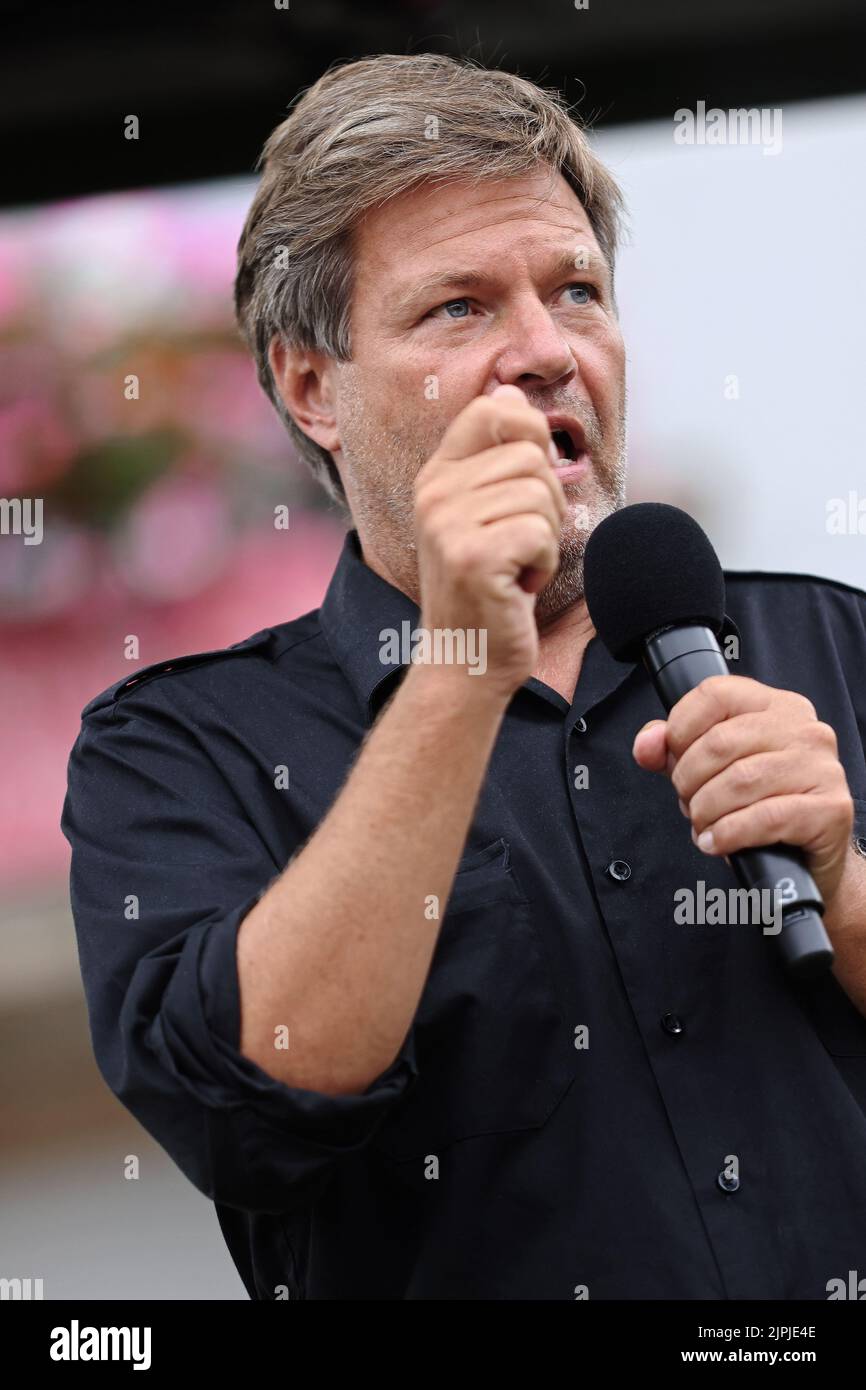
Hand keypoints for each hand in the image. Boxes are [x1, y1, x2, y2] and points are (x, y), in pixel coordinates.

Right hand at [414, 383, 566, 701]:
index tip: (529, 482)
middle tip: (522, 544)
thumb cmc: (487, 590)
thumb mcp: (485, 514)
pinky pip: (541, 532)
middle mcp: (434, 493)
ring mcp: (448, 525)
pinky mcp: (472, 558)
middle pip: (531, 455)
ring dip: (546, 537)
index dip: (530, 435)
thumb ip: (496, 457)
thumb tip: (510, 391)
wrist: (465, 661)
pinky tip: (519, 586)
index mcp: (436, 476)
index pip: (493, 410)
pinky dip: (545, 564)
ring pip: (541, 494)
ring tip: (517, 566)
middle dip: (548, 503)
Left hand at [632, 675, 854, 909]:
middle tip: (689, 804)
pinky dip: (728, 834)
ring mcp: (822, 768)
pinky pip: (765, 818)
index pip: (715, 694)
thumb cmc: (759, 806)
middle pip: (721, 742)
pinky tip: (716, 842)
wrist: (806, 859)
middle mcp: (804, 729)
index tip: (674, 760)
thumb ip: (673, 751)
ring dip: (706, 812)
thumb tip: (647, 744)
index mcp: (776, 706)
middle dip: (689, 781)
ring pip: (741, 781)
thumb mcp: (710, 772)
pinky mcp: (831, 809)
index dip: (680, 729)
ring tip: (704, 826)